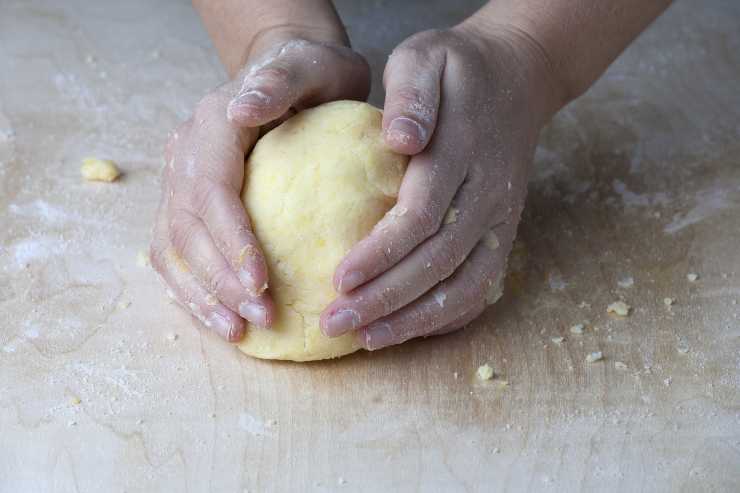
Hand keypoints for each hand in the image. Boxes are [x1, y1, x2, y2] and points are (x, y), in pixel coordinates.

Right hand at [151, 36, 369, 341]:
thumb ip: (278, 82)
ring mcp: (179, 179)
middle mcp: (184, 153)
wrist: (290, 73)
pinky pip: (176, 252)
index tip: (262, 284)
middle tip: (261, 320)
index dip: (231, 242)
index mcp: (210, 125)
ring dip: (201, 295)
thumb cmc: (311, 74)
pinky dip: (193, 289)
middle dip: (220, 281)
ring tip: (236, 332)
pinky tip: (219, 317)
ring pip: (172, 247)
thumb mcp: (309, 66)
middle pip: (187, 228)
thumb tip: (241, 110)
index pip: (210, 191)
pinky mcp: (185, 202)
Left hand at [320, 25, 556, 349]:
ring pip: (464, 284)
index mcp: (463, 151)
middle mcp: (487, 193)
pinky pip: (481, 286)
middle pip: (437, 261)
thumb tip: (400, 140)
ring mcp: (501, 218)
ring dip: (414, 319)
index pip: (421, 215)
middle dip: (385, 299)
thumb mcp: (426, 58)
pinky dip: (446, 317)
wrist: (518, 79)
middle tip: (334, 322)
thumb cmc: (456, 70)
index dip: (381, 253)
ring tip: (365, 340)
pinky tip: (406, 330)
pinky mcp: (504, 233)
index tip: (338, 279)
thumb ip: (413, 95)